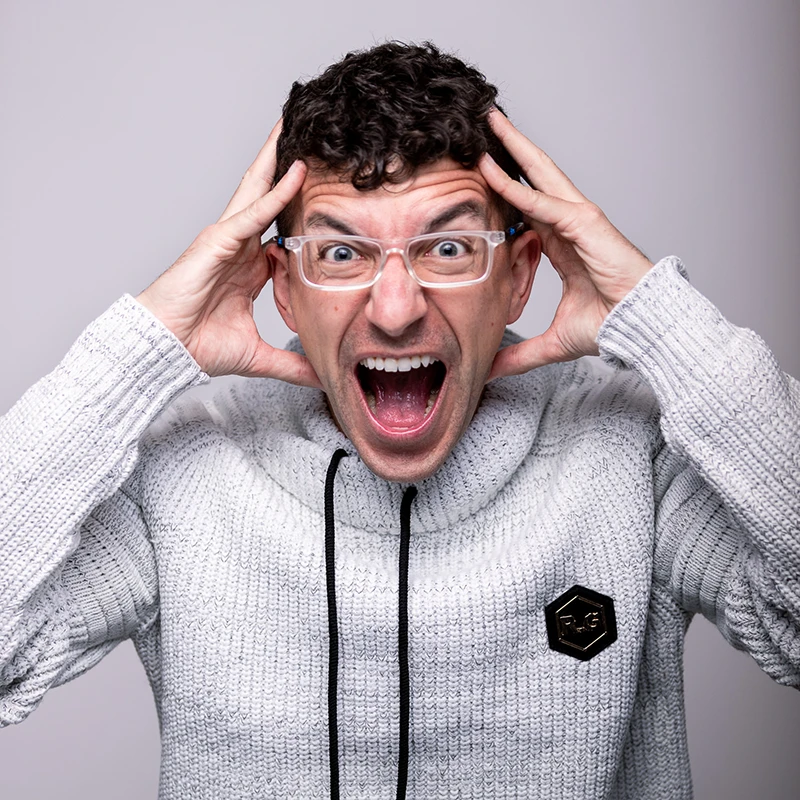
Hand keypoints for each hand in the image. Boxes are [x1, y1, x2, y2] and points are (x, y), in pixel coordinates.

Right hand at [136, 121, 320, 386]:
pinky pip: (253, 211)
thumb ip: (291, 364)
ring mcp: (229, 239)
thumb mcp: (259, 355)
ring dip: (280, 160)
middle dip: (288, 168)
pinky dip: (276, 192)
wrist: (165, 348)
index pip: (284, 232)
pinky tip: (296, 171)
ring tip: (299, 127)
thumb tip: (321, 379)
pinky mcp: (219, 239)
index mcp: (251, 267)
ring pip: (260, 191)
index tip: (337, 199)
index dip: (306, 214)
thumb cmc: (199, 345)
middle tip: (315, 141)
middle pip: (270, 198)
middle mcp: (242, 246)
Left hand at [479, 109, 652, 380]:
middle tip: (482, 127)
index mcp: (562, 244)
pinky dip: (515, 185)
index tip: (478, 174)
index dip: (505, 189)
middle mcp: (569, 224)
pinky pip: (541, 200)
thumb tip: (489, 373)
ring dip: (511, 148)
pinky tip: (489, 168)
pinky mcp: (585, 223)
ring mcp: (578, 219)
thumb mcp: (552, 342)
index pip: (527, 208)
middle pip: (533, 179)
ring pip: (538, 175)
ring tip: (487, 122)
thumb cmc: (610, 326)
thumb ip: (519, 355)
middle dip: (509, 152)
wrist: (641, 327)